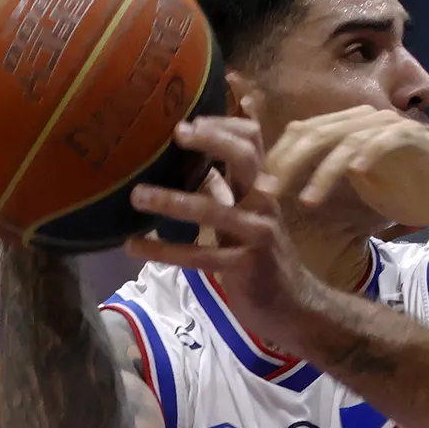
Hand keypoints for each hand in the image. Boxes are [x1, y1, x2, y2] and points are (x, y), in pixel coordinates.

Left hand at [125, 118, 319, 347]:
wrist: (293, 308)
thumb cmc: (260, 257)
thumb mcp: (243, 217)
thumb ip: (224, 189)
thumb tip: (195, 164)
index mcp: (259, 188)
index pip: (253, 140)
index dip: (225, 124)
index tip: (187, 119)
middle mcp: (263, 204)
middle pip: (246, 159)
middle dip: (212, 141)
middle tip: (176, 133)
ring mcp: (258, 234)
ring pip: (216, 211)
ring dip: (173, 201)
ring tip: (137, 196)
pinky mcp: (247, 267)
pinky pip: (202, 257)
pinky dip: (166, 251)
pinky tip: (135, 246)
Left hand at [260, 108, 428, 232]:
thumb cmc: (402, 195)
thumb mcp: (355, 184)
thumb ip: (324, 172)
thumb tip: (277, 181)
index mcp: (349, 127)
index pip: (302, 132)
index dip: (276, 155)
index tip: (255, 185)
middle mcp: (368, 120)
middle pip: (318, 132)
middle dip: (289, 163)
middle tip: (268, 191)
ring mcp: (394, 126)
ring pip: (347, 140)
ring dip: (324, 171)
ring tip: (306, 199)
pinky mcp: (418, 140)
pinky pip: (386, 142)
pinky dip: (368, 156)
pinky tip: (354, 174)